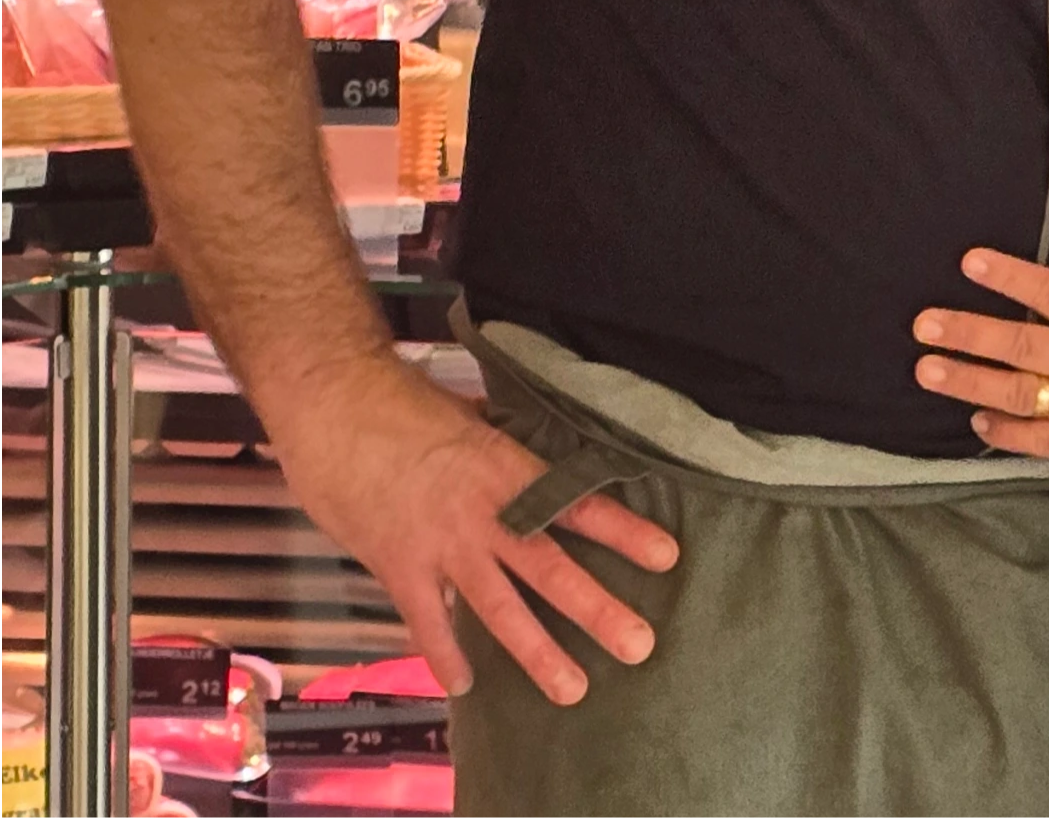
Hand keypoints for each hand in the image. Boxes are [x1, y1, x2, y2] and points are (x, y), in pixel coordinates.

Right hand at [270, 356, 677, 703]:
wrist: (337, 406)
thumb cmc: (406, 404)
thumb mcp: (472, 418)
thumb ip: (507, 451)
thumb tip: (539, 457)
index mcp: (508, 468)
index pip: (577, 504)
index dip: (623, 531)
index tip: (666, 556)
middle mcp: (483, 513)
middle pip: (549, 567)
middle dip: (596, 610)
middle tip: (639, 645)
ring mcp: (440, 545)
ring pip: (497, 608)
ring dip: (537, 651)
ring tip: (572, 689)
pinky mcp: (397, 566)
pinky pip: (427, 621)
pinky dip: (445, 655)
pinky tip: (466, 686)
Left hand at [912, 206, 1048, 475]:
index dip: (1009, 276)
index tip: (968, 262)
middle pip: (1019, 344)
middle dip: (967, 333)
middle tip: (922, 326)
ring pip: (1018, 394)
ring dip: (969, 381)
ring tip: (926, 371)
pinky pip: (1042, 441)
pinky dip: (1006, 433)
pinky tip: (975, 422)